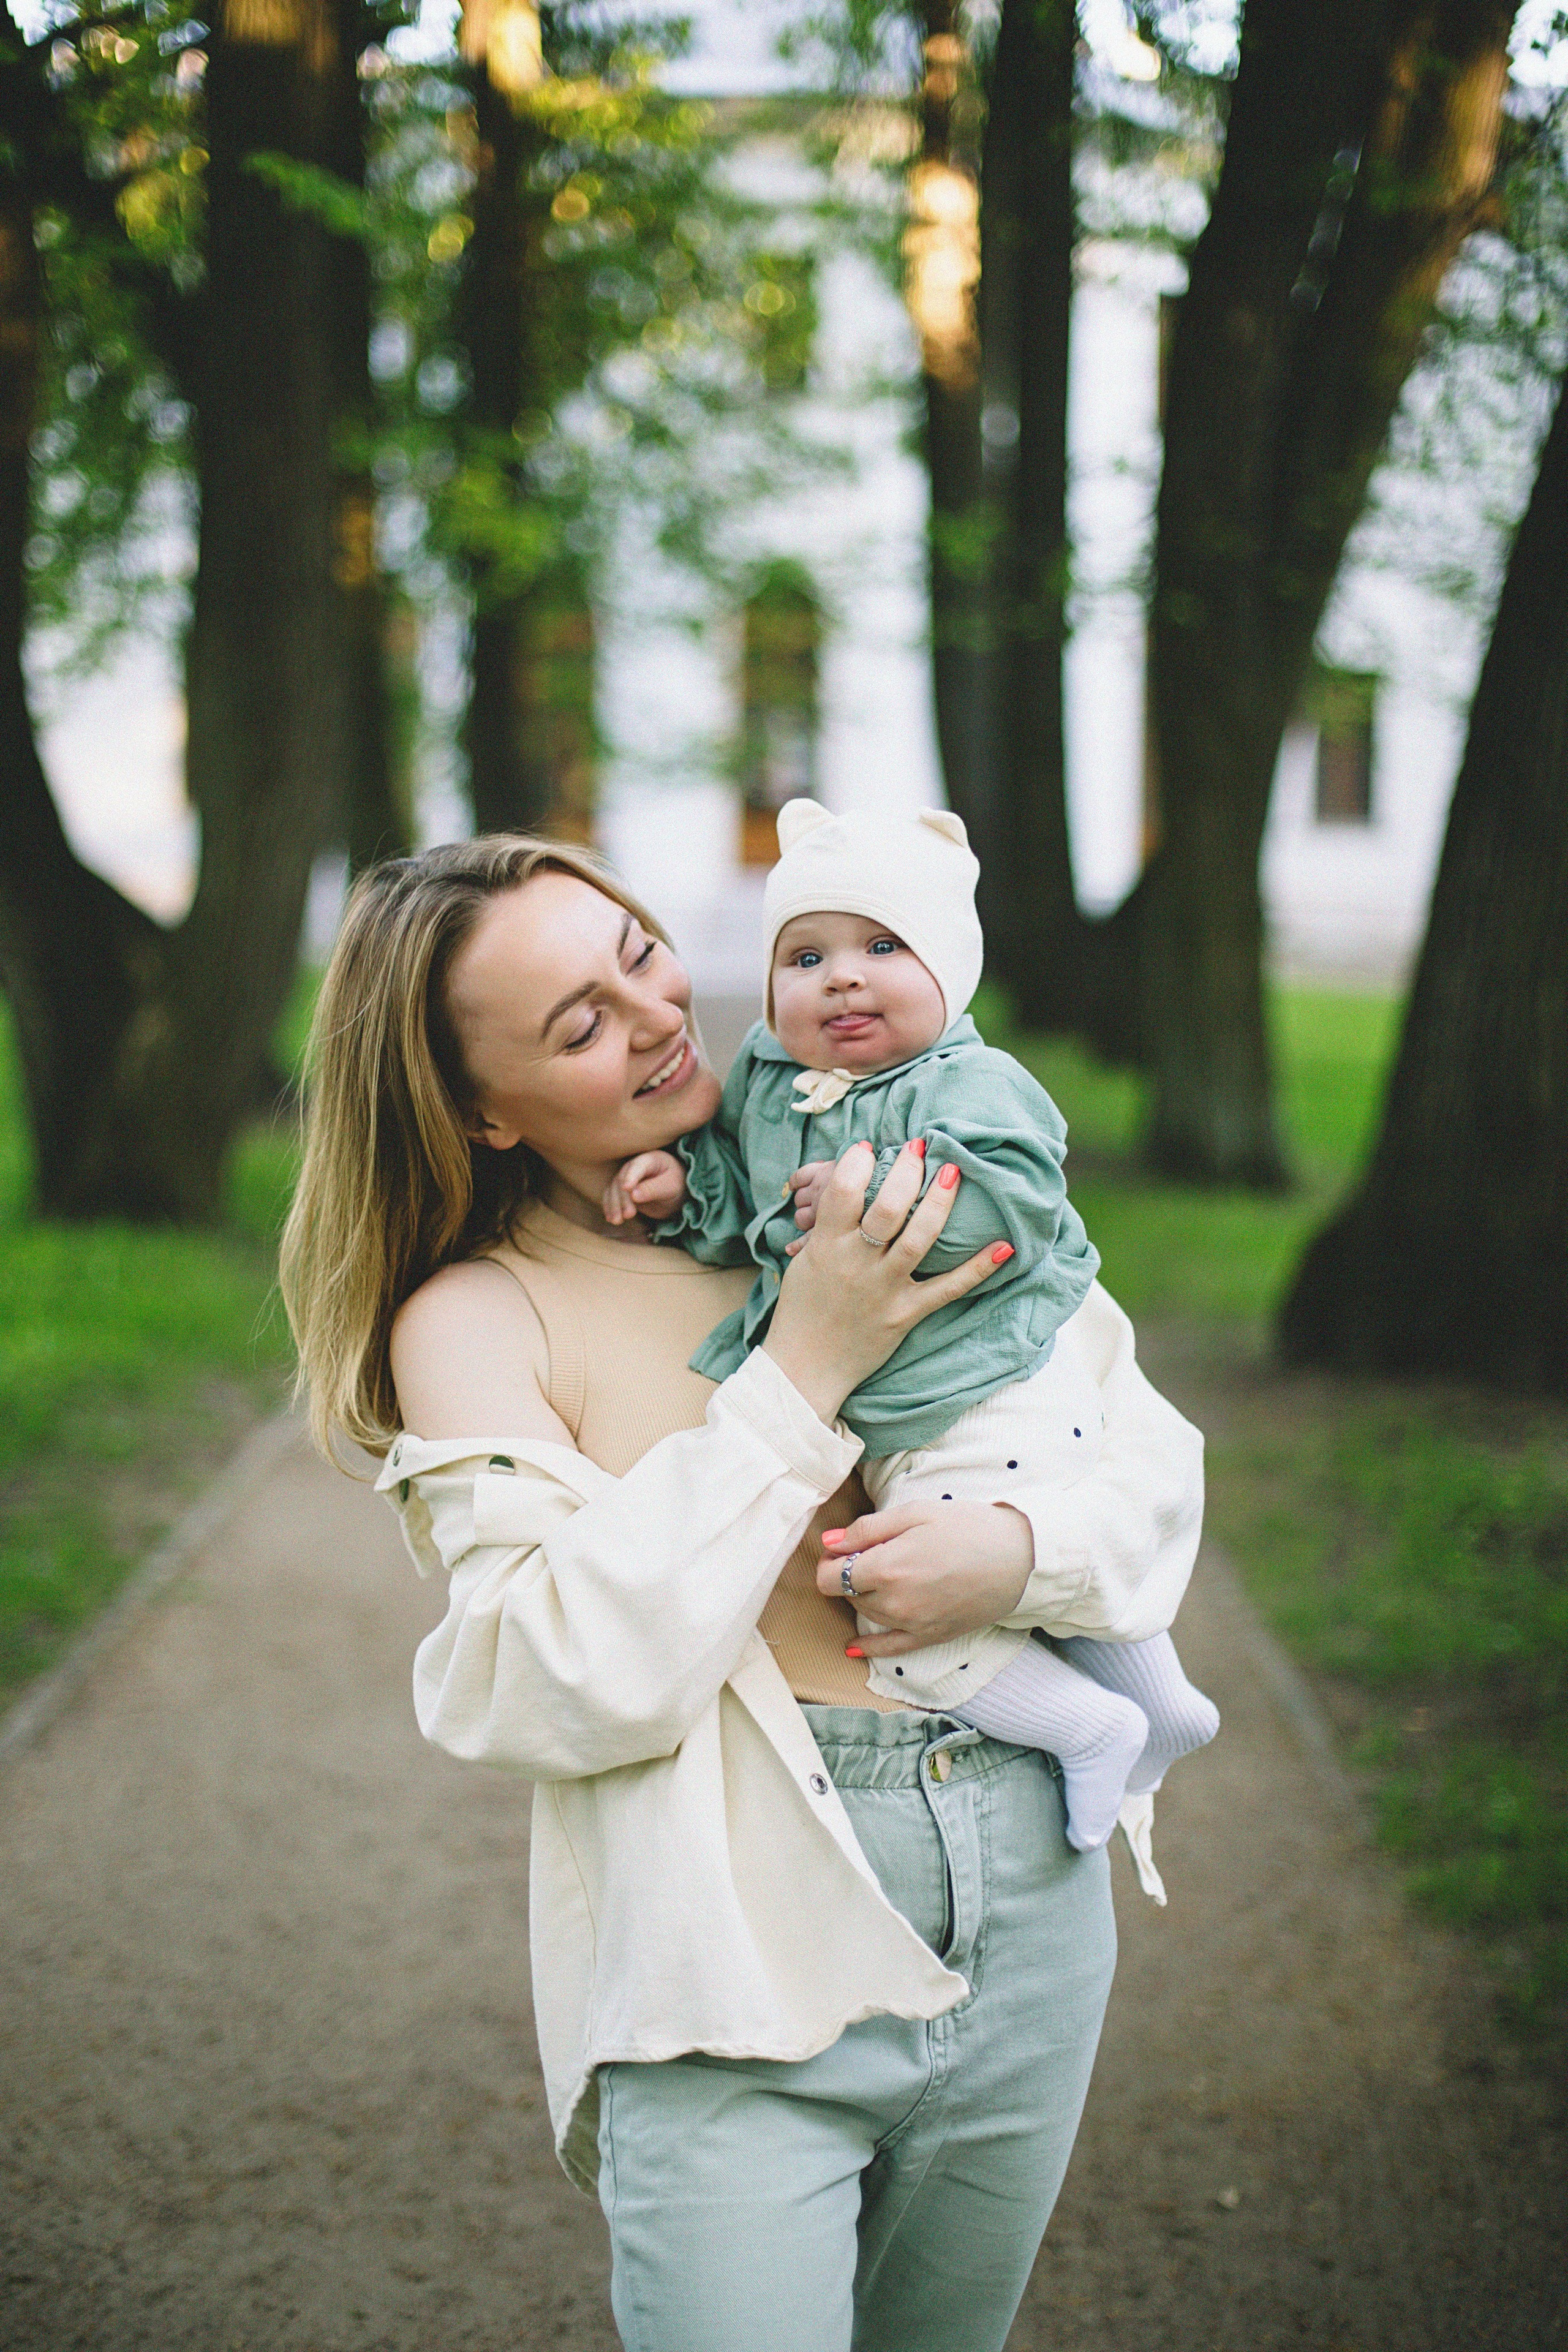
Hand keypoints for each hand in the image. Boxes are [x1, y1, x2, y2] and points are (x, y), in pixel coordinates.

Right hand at [603, 1149, 686, 1226]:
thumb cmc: (676, 1184)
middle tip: (628, 1215)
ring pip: (614, 1189)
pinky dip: (609, 1207)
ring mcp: (626, 1178)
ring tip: (617, 1221)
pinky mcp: (621, 1190)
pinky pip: (611, 1196)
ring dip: (614, 1205)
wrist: (674, 1192)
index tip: (627, 1189)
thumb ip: (653, 1189)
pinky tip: (610, 1219)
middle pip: (622, 1180)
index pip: (637, 1166)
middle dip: (623, 1198)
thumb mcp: (671, 1186)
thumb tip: (633, 1195)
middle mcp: (634, 1166)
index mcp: (650, 1159)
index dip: (631, 1176)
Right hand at [761, 1139, 1012, 1425]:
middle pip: (887, 1208)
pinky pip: (948, 1288)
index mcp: (826, 1246)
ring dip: (939, 1202)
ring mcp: (884, 1289)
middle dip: (906, 1171)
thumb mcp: (805, 1260)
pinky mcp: (906, 1314)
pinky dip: (978, 1269)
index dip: (856, 1163)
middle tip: (919, 1146)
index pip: (843, 1191)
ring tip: (953, 1171)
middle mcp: (857, 1264)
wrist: (804, 1367)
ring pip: (920, 1238)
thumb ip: (827, 1224)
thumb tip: (846, 1182)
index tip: (867, 1148)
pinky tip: (1004, 1246)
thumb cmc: (803, 1307)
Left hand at [817, 1501, 1032, 1654]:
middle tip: (863, 1554)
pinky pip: (889, 1649)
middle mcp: (894, 1602)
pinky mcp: (931, 1637)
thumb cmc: (969, 1527)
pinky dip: (868, 1648)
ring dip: (863, 1597)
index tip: (838, 1549)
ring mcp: (912, 1624)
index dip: (828, 1561)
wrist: (1020, 1558)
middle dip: (846, 1575)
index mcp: (886, 1568)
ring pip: (867, 1615)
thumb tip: (828, 1543)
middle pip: (847, 1595)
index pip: (830, 1577)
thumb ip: (867, 1530)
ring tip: (879, 1574)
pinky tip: (853, 1647)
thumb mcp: (916, 1513)